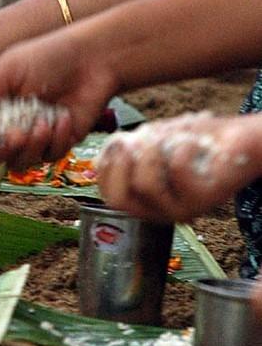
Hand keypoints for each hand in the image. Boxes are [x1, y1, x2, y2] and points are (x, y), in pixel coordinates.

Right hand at [0, 30, 117, 171]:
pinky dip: (56, 140)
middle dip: (2, 150)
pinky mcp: (57, 143)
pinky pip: (48, 157)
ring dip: (31, 146)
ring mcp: (32, 136)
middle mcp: (8, 123)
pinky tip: (64, 118)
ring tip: (46, 122)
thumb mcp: (8, 68)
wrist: (92, 60)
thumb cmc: (48, 57)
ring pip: (18, 163)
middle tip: (17, 134)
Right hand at [97, 113, 261, 221]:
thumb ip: (127, 148)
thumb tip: (107, 151)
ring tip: (165, 135)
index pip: (109, 196)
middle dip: (119, 163)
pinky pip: (177, 169)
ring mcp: (183, 208)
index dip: (105, 166)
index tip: (118, 140)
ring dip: (149, 150)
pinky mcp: (205, 198)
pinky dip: (180, 144)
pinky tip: (193, 139)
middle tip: (135, 139)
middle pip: (119, 200)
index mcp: (146, 200)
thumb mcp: (153, 141)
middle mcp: (161, 210)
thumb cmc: (193, 138)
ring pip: (145, 184)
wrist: (241, 140)